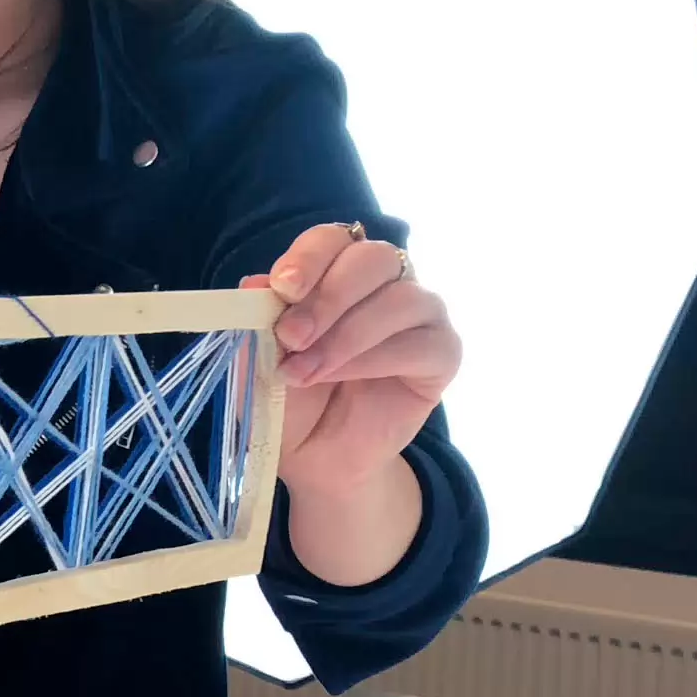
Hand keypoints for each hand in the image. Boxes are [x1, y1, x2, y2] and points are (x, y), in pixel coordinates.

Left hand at [247, 222, 460, 498]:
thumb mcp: (262, 361)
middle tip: (290, 336)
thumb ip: (260, 323)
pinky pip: (418, 343)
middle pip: (371, 259)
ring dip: (344, 336)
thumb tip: (253, 283)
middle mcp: (387, 282)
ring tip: (303, 372)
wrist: (318, 457)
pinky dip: (372, 358)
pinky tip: (338, 377)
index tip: (281, 287)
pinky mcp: (443, 353)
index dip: (309, 257)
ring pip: (398, 299)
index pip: (333, 240)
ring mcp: (421, 315)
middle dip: (327, 297)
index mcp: (339, 270)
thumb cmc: (291, 400)